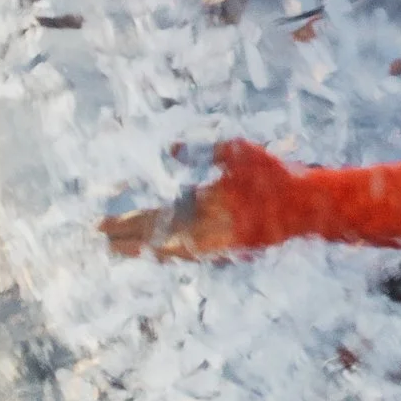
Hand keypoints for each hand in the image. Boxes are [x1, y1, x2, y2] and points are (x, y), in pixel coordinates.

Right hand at [100, 146, 298, 257]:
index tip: (108, 216)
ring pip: (168, 242)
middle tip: (99, 235)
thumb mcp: (233, 151)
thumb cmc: (272, 173)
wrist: (302, 196)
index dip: (132, 216)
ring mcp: (212, 234)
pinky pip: (194, 251)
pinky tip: (155, 250)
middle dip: (128, 232)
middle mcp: (200, 220)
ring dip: (144, 245)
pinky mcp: (226, 244)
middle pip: (156, 229)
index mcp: (199, 200)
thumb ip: (201, 151)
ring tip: (115, 249)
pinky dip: (175, 250)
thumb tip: (169, 149)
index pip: (158, 211)